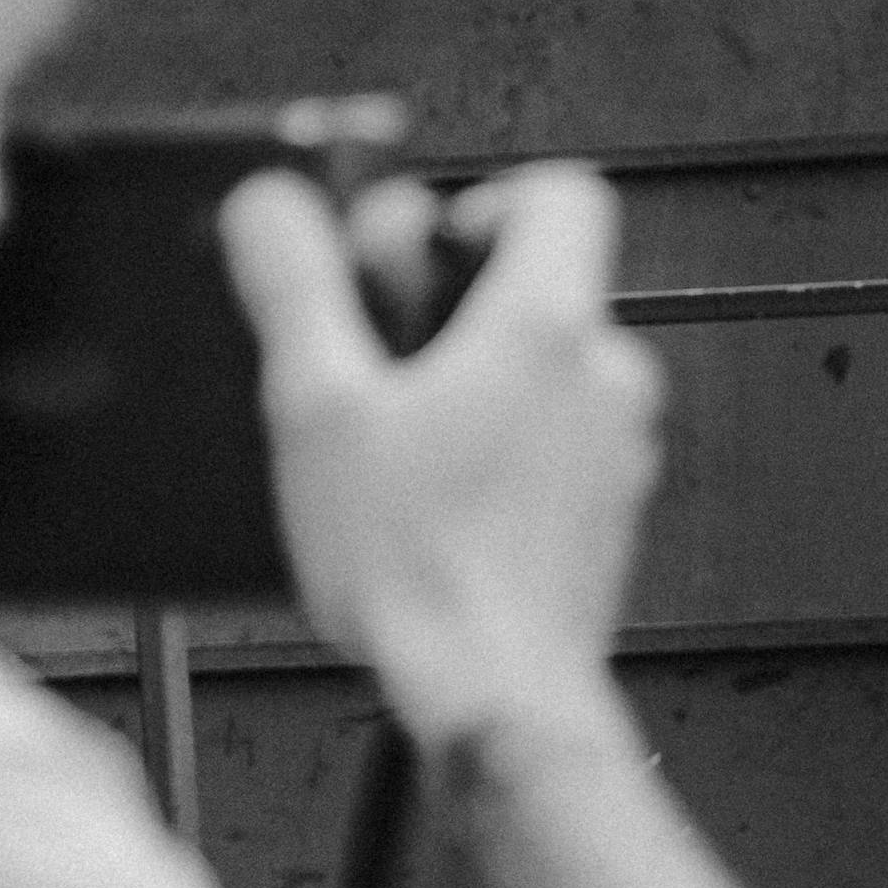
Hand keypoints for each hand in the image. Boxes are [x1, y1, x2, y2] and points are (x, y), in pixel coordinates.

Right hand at [223, 163, 661, 748]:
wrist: (496, 695)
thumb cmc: (425, 572)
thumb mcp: (318, 406)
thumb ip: (295, 286)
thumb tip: (270, 205)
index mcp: (548, 325)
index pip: (563, 192)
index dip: (484, 199)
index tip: (422, 246)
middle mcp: (606, 377)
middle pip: (540, 285)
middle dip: (450, 308)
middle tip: (377, 359)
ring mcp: (617, 449)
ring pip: (545, 371)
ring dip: (472, 385)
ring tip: (398, 445)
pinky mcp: (607, 510)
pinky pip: (555, 442)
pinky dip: (499, 449)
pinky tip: (435, 501)